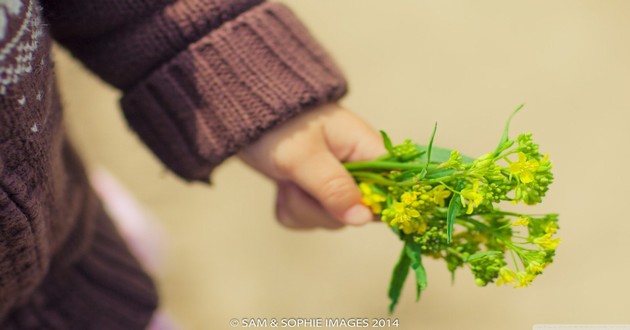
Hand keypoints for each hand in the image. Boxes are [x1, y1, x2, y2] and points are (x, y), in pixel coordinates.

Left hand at [238, 103, 385, 228]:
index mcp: (367, 150)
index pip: (392, 188)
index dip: (373, 206)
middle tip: (298, 182)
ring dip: (301, 206)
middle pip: (357, 212)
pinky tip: (282, 186)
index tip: (342, 206)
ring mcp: (336, 183)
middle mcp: (358, 169)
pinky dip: (291, 208)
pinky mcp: (314, 194)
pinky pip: (309, 219)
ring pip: (330, 219)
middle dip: (321, 206)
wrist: (245, 112)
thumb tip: (365, 218)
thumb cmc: (279, 125)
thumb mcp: (305, 157)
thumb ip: (335, 188)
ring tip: (286, 178)